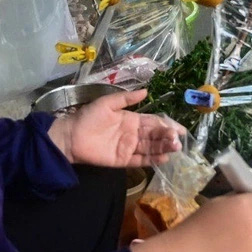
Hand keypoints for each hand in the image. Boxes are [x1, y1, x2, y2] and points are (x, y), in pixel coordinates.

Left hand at [46, 89, 184, 166]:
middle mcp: (133, 134)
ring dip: (163, 148)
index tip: (180, 129)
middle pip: (155, 136)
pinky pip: (140, 160)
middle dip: (167, 137)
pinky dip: (151, 160)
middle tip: (178, 139)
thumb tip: (147, 91)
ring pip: (150, 148)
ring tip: (175, 148)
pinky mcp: (123, 160)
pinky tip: (163, 159)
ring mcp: (129, 148)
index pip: (154, 122)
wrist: (71, 135)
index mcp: (132, 119)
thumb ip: (127, 99)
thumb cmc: (88, 117)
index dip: (167, 125)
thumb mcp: (108, 103)